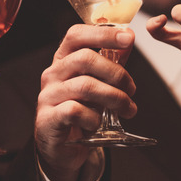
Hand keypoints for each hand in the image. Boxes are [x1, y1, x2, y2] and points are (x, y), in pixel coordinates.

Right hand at [35, 25, 135, 180]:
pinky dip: (93, 118)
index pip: (76, 35)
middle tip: (132, 89)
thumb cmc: (80, 113)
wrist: (62, 147)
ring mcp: (48, 96)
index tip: (128, 37)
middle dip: (116, 73)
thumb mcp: (97, 86)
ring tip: (128, 109)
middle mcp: (53, 74)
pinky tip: (97, 124)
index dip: (103, 33)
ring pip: (85, 86)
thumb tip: (128, 38)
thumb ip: (111, 63)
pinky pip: (75, 111)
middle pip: (84, 59)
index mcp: (64, 60)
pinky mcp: (48, 118)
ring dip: (114, 98)